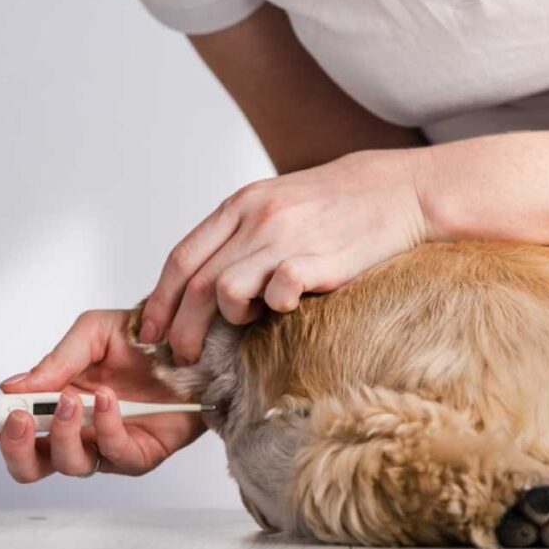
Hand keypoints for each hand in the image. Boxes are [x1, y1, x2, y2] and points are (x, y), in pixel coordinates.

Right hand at [0, 309, 205, 480]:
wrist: (197, 343)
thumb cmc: (144, 338)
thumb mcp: (93, 333)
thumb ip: (56, 361)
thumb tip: (14, 387)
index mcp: (55, 402)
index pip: (7, 426)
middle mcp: (77, 431)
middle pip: (30, 464)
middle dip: (15, 446)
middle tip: (18, 419)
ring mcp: (107, 446)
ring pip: (69, 464)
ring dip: (64, 433)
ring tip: (74, 400)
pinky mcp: (141, 454)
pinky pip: (115, 456)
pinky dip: (106, 428)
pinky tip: (108, 401)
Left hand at [137, 147, 429, 363]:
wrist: (397, 192)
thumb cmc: (337, 206)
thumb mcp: (277, 204)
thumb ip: (240, 235)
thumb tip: (204, 282)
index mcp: (240, 206)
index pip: (181, 258)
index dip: (160, 300)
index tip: (152, 332)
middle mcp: (256, 219)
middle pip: (196, 283)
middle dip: (181, 328)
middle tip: (183, 356)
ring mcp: (286, 239)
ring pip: (224, 291)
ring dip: (228, 317)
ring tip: (247, 323)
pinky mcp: (319, 259)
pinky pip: (276, 293)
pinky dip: (274, 307)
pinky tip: (288, 307)